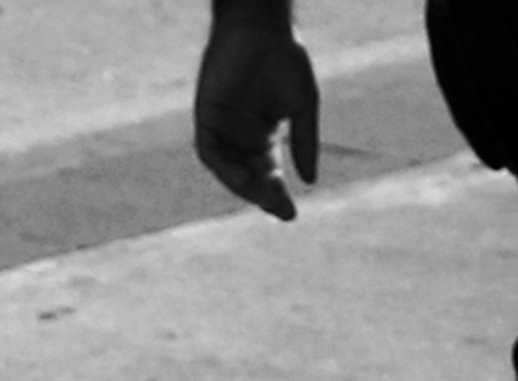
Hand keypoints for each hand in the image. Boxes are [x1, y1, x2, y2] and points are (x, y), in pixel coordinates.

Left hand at [196, 5, 318, 216]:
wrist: (262, 29)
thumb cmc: (284, 60)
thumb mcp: (302, 106)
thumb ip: (304, 142)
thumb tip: (310, 181)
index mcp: (264, 137)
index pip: (269, 175)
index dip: (277, 196)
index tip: (290, 214)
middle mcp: (240, 137)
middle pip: (249, 178)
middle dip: (263, 196)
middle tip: (280, 209)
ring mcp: (222, 128)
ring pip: (228, 170)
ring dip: (243, 187)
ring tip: (263, 197)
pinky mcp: (206, 117)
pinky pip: (210, 151)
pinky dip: (223, 167)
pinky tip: (241, 177)